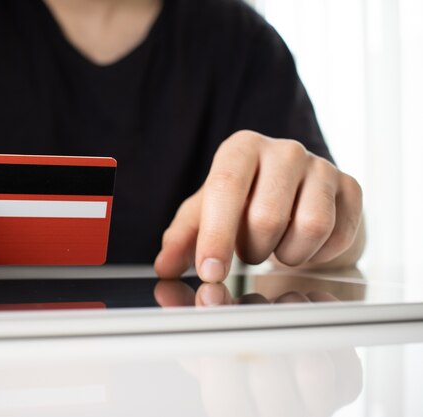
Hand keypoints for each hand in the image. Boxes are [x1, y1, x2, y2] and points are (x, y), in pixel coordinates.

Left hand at [155, 130, 362, 281]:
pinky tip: (303, 246)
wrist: (295, 196)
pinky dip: (317, 255)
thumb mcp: (205, 215)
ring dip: (287, 254)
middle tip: (249, 250)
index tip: (210, 273)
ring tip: (275, 246)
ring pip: (310, 227)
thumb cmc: (242, 204)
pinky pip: (338, 236)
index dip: (217, 236)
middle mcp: (284, 150)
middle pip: (268, 216)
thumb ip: (182, 239)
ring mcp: (322, 166)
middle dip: (253, 249)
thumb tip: (164, 266)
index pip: (226, 189)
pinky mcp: (352, 187)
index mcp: (241, 148)